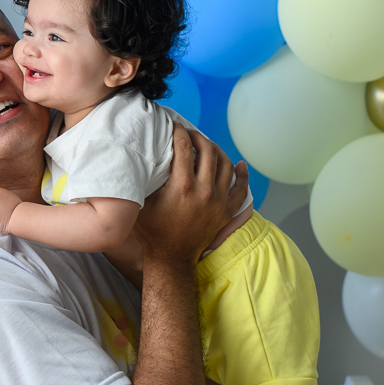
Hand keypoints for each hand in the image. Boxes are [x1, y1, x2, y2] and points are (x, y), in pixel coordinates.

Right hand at [135, 127, 248, 268]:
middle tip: (190, 134)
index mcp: (182, 186)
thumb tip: (140, 156)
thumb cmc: (152, 230)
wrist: (171, 257)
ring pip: (226, 165)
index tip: (174, 127)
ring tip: (207, 146)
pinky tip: (239, 164)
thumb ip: (143, 179)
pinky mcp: (226, 212)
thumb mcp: (141, 202)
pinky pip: (241, 189)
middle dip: (198, 137)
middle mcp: (204, 191)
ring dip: (217, 150)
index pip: (184, 147)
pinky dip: (242, 174)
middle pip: (208, 151)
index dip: (179, 132)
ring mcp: (219, 202)